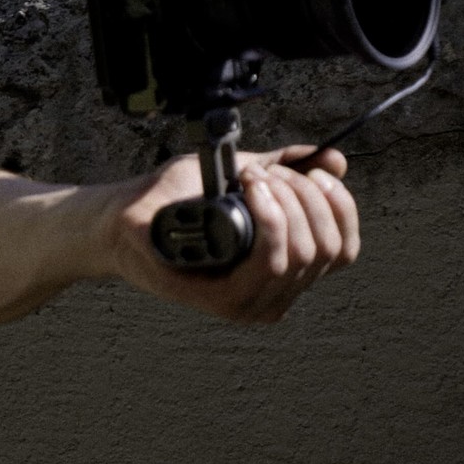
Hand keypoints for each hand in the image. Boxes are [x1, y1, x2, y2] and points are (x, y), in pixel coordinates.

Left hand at [108, 145, 359, 321]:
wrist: (118, 216)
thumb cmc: (175, 200)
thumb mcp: (239, 174)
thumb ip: (285, 169)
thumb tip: (335, 160)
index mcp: (285, 271)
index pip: (344, 250)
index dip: (340, 206)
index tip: (316, 172)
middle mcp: (274, 295)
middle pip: (326, 248)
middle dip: (306, 196)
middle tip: (267, 171)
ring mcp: (249, 304)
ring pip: (300, 254)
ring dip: (285, 202)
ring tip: (252, 177)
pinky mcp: (221, 302)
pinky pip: (268, 262)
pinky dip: (268, 219)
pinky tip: (250, 191)